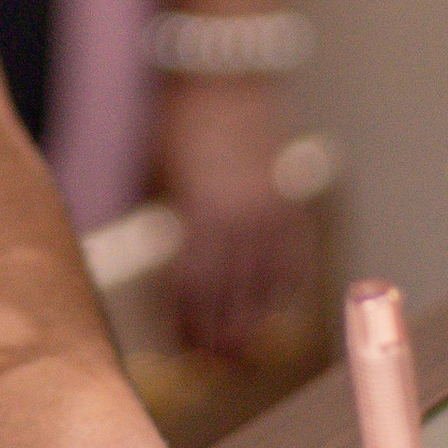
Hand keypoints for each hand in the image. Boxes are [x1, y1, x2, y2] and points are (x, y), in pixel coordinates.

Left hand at [153, 79, 315, 360]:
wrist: (222, 75)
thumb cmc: (173, 124)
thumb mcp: (154, 178)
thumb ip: (164, 231)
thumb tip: (163, 281)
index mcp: (198, 218)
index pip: (190, 293)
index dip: (185, 328)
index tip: (182, 355)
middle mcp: (239, 221)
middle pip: (230, 299)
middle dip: (221, 339)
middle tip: (215, 371)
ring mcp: (270, 212)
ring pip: (265, 286)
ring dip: (254, 322)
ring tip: (244, 355)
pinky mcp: (291, 200)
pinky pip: (294, 258)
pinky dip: (284, 288)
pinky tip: (275, 307)